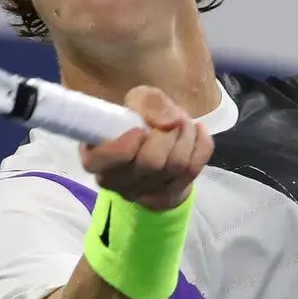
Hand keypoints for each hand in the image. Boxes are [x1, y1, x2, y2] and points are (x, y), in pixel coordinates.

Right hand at [79, 86, 211, 210]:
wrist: (158, 146)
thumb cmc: (137, 121)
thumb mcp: (136, 101)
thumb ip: (147, 101)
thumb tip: (170, 121)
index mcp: (96, 158)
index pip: (112, 158)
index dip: (129, 142)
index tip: (139, 128)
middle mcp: (116, 182)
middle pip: (151, 162)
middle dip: (167, 133)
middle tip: (170, 120)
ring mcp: (143, 194)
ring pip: (176, 165)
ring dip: (186, 135)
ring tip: (183, 123)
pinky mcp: (168, 197)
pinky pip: (193, 170)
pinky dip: (201, 145)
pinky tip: (196, 132)